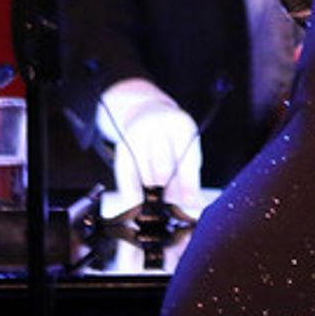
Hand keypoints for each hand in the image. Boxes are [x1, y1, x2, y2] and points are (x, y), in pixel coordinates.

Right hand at [97, 80, 203, 217]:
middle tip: (173, 197)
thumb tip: (190, 203)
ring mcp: (137, 136)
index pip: (187, 158)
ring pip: (146, 176)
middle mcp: (157, 127)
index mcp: (182, 126)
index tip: (192, 203)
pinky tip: (137, 202)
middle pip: (163, 169)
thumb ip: (188, 174)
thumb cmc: (173, 136)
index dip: (190, 184)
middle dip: (169, 188)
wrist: (148, 112)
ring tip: (159, 183)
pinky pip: (126, 176)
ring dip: (154, 187)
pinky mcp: (122, 147)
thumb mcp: (187, 146)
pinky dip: (131, 192)